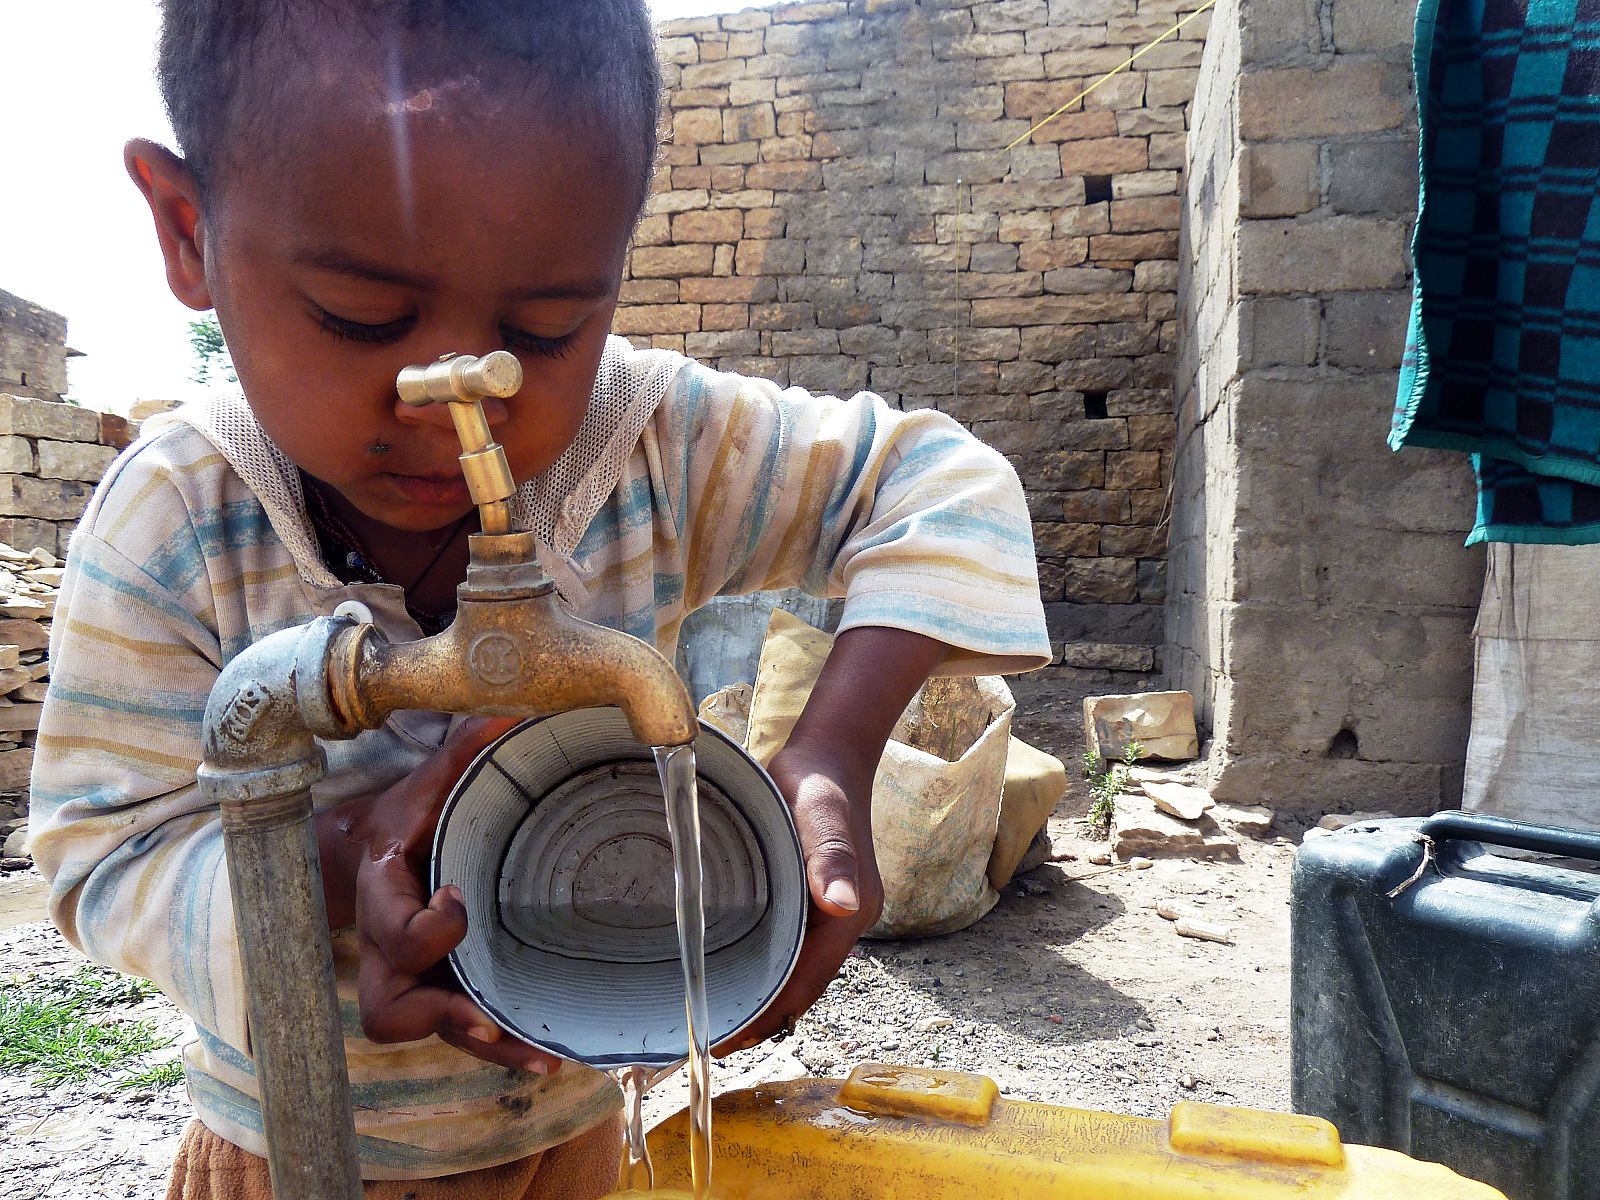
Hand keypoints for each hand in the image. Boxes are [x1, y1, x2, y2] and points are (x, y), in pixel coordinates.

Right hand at [320, 716, 560, 1072]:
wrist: (377, 848)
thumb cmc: (410, 814)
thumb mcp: (431, 780)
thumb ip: (467, 750)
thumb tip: (513, 712)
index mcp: (385, 891)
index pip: (392, 927)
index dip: (424, 927)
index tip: (460, 900)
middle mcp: (387, 948)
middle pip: (390, 1005)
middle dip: (440, 1014)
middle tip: (490, 1017)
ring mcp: (412, 978)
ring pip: (426, 1029)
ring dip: (482, 1044)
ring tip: (541, 1055)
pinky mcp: (441, 989)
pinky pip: (460, 1029)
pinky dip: (501, 1046)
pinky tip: (550, 1054)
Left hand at [715, 733, 882, 1052]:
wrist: (827, 754)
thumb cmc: (820, 784)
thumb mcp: (823, 818)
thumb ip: (832, 859)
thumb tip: (843, 906)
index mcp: (848, 915)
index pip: (806, 985)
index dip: (768, 1017)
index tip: (725, 1039)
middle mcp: (840, 922)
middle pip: (799, 988)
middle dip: (759, 1019)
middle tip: (707, 1040)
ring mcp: (824, 914)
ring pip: (792, 972)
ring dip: (759, 998)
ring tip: (712, 1017)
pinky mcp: (806, 901)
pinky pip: (785, 948)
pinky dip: (760, 968)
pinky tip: (728, 972)